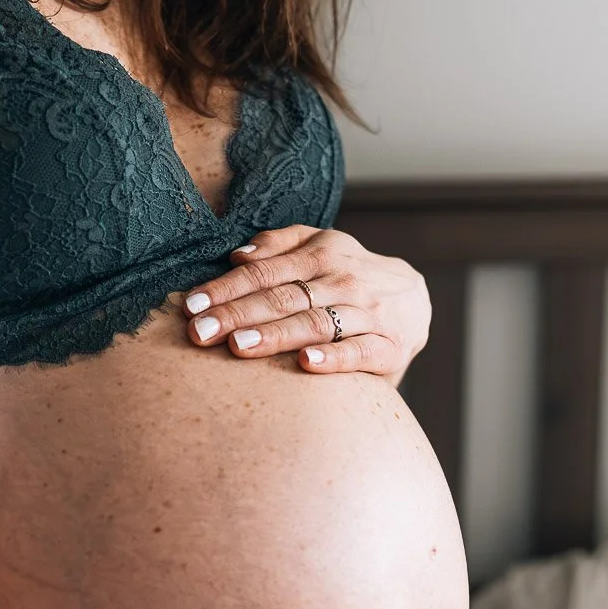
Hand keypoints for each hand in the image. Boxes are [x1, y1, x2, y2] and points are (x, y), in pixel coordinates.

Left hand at [182, 226, 431, 387]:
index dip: (226, 289)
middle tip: (199, 333)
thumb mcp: (321, 246)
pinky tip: (305, 364)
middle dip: (237, 315)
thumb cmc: (350, 275)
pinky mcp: (389, 347)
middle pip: (282, 298)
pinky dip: (334, 358)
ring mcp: (368, 313)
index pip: (264, 272)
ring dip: (276, 335)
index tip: (191, 306)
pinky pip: (359, 352)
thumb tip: (237, 255)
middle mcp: (343, 280)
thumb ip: (279, 244)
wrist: (415, 300)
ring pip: (315, 323)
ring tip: (239, 347)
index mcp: (321, 255)